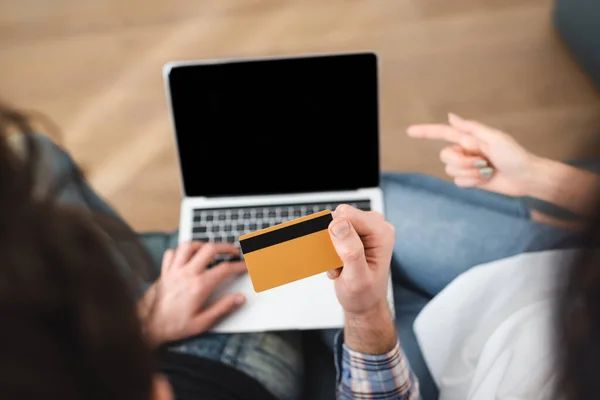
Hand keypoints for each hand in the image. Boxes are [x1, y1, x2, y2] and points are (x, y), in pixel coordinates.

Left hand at [139, 241, 246, 346]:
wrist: (146, 326)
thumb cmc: (173, 326)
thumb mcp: (202, 322)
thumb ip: (223, 308)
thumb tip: (239, 298)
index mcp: (199, 286)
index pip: (225, 269)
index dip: (239, 266)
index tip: (245, 266)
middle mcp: (187, 274)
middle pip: (209, 249)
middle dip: (225, 247)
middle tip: (233, 251)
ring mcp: (174, 270)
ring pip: (189, 246)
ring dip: (202, 244)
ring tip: (211, 248)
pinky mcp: (164, 272)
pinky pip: (172, 253)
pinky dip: (180, 251)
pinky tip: (186, 256)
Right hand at [327, 205, 396, 353]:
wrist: (365, 304)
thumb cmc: (365, 294)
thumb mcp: (357, 277)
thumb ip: (350, 250)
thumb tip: (339, 224)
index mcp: (382, 233)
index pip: (348, 215)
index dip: (336, 233)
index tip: (338, 254)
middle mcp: (376, 227)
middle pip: (341, 215)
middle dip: (333, 238)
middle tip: (339, 261)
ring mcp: (366, 229)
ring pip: (335, 222)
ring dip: (331, 244)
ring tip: (339, 264)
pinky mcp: (356, 233)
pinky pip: (334, 230)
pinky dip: (331, 247)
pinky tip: (339, 264)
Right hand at [407, 113, 539, 196]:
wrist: (525, 178)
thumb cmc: (514, 155)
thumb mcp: (494, 137)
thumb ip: (470, 129)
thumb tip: (450, 117)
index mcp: (469, 138)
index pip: (442, 133)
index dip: (425, 132)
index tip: (409, 131)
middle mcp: (465, 151)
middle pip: (445, 156)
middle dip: (462, 161)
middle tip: (482, 161)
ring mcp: (466, 166)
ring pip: (451, 170)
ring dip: (470, 172)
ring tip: (487, 171)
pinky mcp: (469, 180)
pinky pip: (458, 182)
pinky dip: (471, 182)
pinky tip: (485, 179)